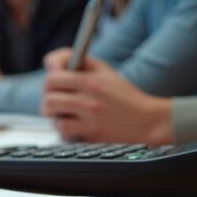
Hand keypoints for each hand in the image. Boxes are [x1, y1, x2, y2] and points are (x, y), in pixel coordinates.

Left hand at [41, 51, 172, 143]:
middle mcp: (89, 99)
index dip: (49, 78)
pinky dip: (63, 128)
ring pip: (52, 114)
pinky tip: (72, 125)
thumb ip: (79, 62)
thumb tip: (53, 63)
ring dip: (53, 113)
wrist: (148, 121)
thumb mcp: (104, 71)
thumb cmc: (124, 95)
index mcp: (91, 81)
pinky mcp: (91, 134)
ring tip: (62, 112)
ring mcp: (89, 118)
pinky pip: (63, 130)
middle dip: (48, 96)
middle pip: (48, 96)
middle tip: (55, 98)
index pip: (53, 76)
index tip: (53, 81)